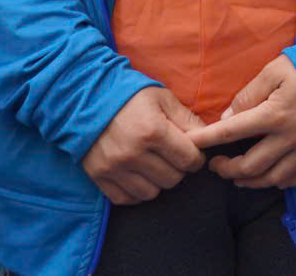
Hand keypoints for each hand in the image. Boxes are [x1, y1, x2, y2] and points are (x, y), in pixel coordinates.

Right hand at [81, 87, 205, 204]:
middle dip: (179, 169)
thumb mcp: (163, 99)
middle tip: (173, 157)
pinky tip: (139, 175)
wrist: (87, 99)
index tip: (193, 153)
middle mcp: (132, 153)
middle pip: (172, 179)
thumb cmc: (130, 97)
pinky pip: (126, 199)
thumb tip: (208, 138)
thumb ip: (187, 120)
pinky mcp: (98, 177)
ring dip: (158, 182)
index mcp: (152, 131)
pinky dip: (136, 191)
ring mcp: (114, 168)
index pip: (188, 160)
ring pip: (151, 193)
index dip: (196, 158)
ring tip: (155, 165)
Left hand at [190, 57, 295, 189]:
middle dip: (227, 170)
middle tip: (216, 166)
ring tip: (239, 177)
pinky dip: (284, 182)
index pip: (231, 133)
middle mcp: (289, 136)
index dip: (206, 140)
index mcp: (274, 114)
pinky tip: (272, 178)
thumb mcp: (274, 70)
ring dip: (251, 182)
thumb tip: (227, 118)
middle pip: (251, 166)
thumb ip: (248, 95)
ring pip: (274, 178)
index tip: (189, 145)